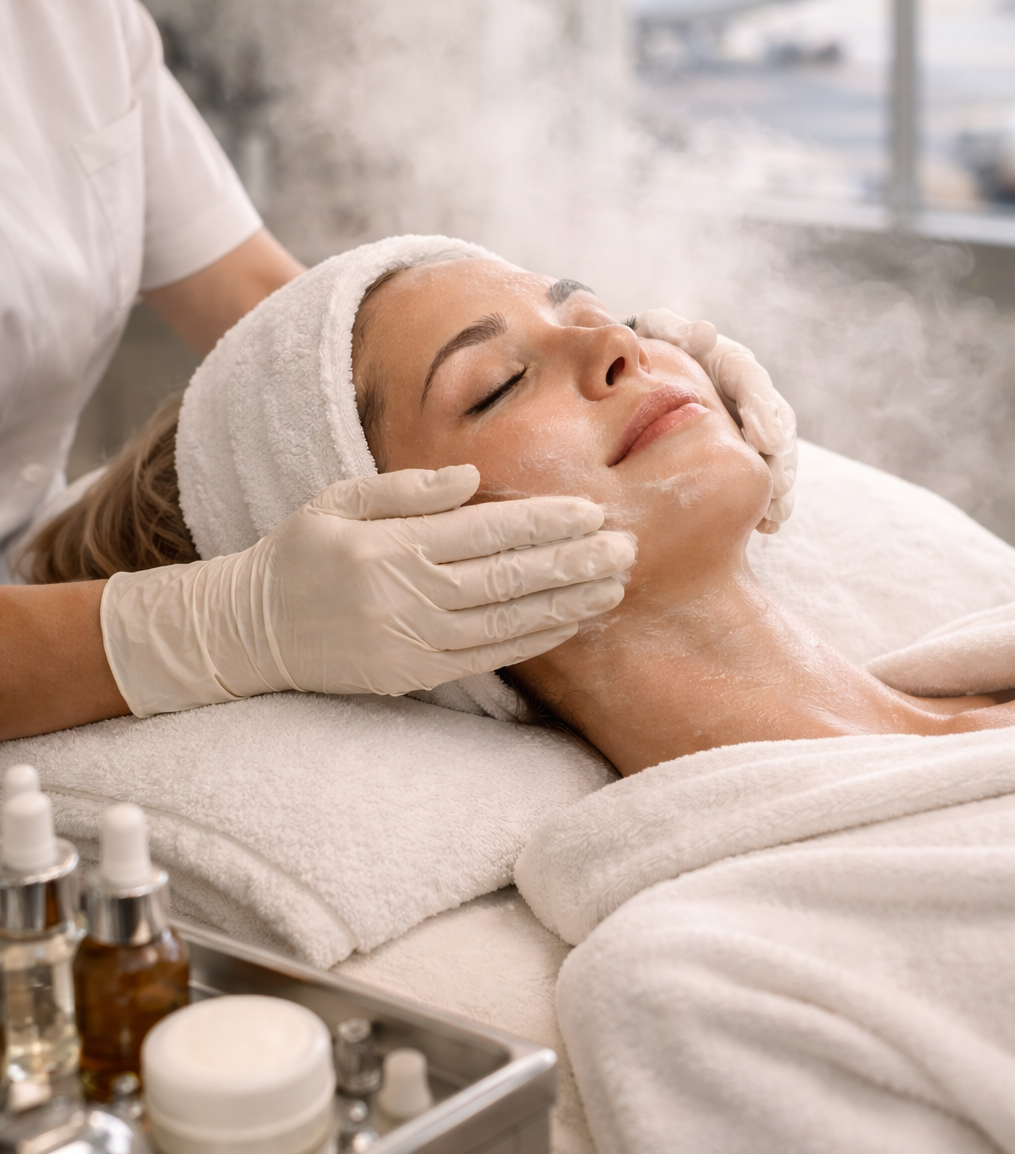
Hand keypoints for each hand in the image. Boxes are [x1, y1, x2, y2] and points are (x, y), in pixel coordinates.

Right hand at [100, 466, 634, 715]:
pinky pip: (488, 656)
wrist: (248, 630)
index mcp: (390, 547)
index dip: (545, 523)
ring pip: (507, 622)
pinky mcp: (414, 675)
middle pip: (509, 579)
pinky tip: (571, 621)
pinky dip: (534, 639)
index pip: (488, 532)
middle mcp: (406, 596)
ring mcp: (412, 642)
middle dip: (573, 563)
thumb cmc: (299, 554)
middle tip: (627, 548)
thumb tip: (472, 479)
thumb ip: (406, 490)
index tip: (592, 512)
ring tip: (615, 586)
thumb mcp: (337, 500)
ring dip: (567, 603)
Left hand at [633, 310, 796, 533]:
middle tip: (779, 487)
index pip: (755, 385)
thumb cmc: (653, 350)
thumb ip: (677, 332)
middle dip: (781, 459)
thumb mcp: (660, 332)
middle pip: (778, 426)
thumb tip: (703, 333)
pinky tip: (766, 527)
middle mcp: (751, 396)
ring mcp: (751, 427)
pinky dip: (766, 501)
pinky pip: (760, 478)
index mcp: (733, 365)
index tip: (766, 440)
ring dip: (780, 488)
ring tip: (776, 515)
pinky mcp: (743, 453)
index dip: (764, 412)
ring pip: (776, 457)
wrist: (648, 370)